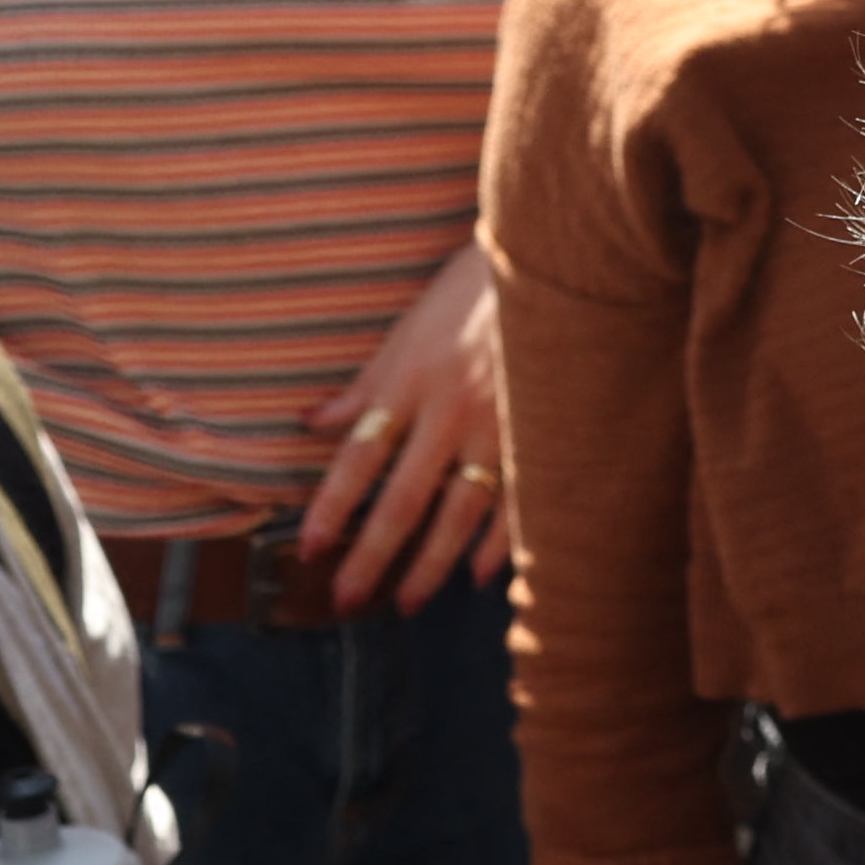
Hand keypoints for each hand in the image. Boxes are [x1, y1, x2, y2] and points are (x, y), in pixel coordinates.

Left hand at [296, 243, 506, 613]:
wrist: (554, 263)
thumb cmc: (472, 290)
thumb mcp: (409, 328)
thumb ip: (366, 384)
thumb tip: (314, 422)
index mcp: (412, 380)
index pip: (360, 456)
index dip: (332, 506)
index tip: (309, 549)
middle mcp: (451, 411)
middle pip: (403, 499)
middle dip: (372, 556)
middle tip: (346, 600)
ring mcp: (501, 426)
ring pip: (459, 513)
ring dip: (431, 564)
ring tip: (407, 602)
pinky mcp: (542, 434)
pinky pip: (517, 502)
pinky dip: (499, 544)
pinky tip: (479, 577)